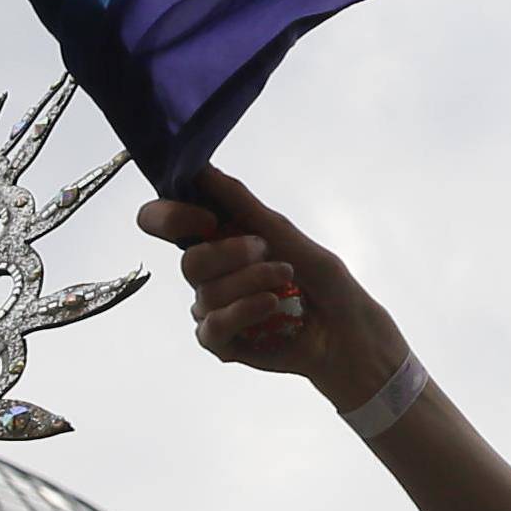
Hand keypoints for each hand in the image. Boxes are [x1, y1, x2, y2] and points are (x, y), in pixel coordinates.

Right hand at [137, 171, 408, 415]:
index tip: (208, 219)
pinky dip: (244, 311)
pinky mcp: (221, 342)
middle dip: (231, 254)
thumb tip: (202, 168)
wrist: (348, 329)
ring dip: (252, 282)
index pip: (162, 222)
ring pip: (206, 294)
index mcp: (216, 239)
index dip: (170, 217)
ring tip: (286, 281)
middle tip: (268, 251)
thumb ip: (242, 204)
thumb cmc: (322, 279)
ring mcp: (212, 309)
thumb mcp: (286, 233)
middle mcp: (208, 273)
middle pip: (187, 261)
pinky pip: (212, 327)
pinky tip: (272, 306)